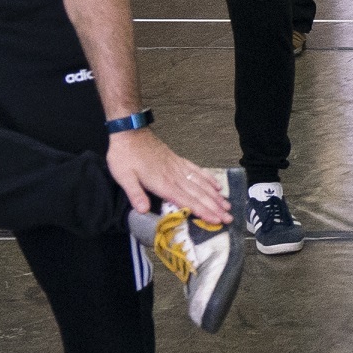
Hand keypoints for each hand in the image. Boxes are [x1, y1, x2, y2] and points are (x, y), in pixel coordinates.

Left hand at [107, 128, 226, 225]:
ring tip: (228, 205)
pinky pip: (197, 171)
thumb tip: (142, 211)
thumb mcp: (123, 176)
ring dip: (215, 196)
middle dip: (215, 208)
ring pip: (201, 184)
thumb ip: (135, 194)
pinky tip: (217, 185)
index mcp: (163, 182)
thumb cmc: (124, 155)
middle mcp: (175, 176)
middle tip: (229, 218)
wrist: (129, 132)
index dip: (202, 211)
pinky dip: (209, 179)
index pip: (187, 200)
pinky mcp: (178, 160)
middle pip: (199, 194)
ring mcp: (178, 167)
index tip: (216, 220)